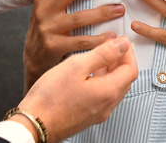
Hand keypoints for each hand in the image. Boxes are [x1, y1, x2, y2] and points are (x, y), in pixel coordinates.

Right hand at [16, 36, 137, 141]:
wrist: (34, 124)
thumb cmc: (51, 96)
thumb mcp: (77, 66)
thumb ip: (103, 54)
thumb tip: (122, 44)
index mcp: (108, 92)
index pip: (131, 69)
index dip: (128, 52)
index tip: (121, 40)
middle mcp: (107, 105)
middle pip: (125, 80)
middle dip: (122, 61)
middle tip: (112, 46)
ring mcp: (98, 113)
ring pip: (114, 88)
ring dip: (111, 71)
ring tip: (100, 56)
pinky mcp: (88, 116)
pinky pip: (103, 96)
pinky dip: (102, 81)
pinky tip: (88, 73)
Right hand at [23, 0, 122, 90]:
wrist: (33, 58)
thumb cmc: (49, 27)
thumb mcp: (49, 6)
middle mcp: (43, 9)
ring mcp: (48, 28)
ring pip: (79, 16)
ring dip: (103, 12)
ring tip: (120, 10)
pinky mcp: (54, 46)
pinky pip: (81, 41)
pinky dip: (99, 39)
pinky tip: (112, 36)